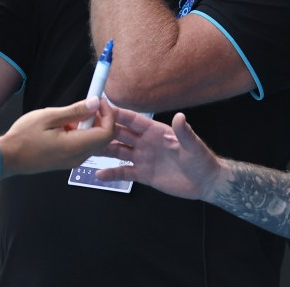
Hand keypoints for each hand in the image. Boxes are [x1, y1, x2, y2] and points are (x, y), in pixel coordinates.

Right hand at [0, 97, 115, 177]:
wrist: (8, 157)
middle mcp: (78, 157)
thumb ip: (75, 111)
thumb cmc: (23, 137)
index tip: (98, 100)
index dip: (108, 114)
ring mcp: (73, 161)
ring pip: (93, 141)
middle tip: (86, 103)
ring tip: (68, 115)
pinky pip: (83, 145)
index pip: (107, 132)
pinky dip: (80, 133)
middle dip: (99, 118)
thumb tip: (95, 103)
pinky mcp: (68, 161)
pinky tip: (63, 125)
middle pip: (103, 137)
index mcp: (75, 146)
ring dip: (88, 125)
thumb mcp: (49, 116)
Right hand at [95, 109, 221, 199]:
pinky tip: (98, 175)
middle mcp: (144, 143)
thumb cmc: (201, 160)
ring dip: (103, 149)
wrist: (205, 183)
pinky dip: (111, 173)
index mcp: (154, 131)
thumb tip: (180, 116)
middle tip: (84, 127)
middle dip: (103, 129)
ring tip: (85, 148)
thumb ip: (184, 132)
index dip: (117, 113)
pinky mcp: (143, 174)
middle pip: (119, 134)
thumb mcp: (193, 146)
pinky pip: (123, 172)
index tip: (100, 106)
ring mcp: (142, 158)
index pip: (132, 120)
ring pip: (117, 151)